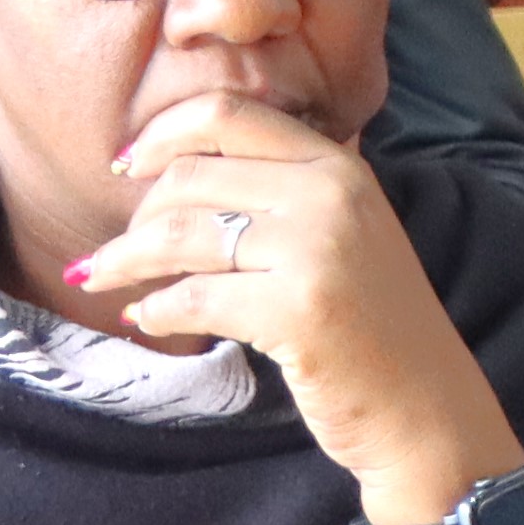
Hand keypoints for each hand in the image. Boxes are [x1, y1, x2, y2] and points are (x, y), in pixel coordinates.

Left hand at [74, 94, 521, 521]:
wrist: (426, 410)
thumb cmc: (373, 329)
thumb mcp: (345, 233)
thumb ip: (286, 191)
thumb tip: (175, 170)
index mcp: (338, 166)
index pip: (228, 114)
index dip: (162, 134)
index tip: (127, 166)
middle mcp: (330, 195)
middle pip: (192, 175)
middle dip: (135, 213)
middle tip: (117, 250)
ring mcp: (316, 250)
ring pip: (181, 233)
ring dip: (124, 258)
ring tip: (97, 278)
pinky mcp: (297, 310)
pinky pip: (193, 298)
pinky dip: (155, 309)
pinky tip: (144, 318)